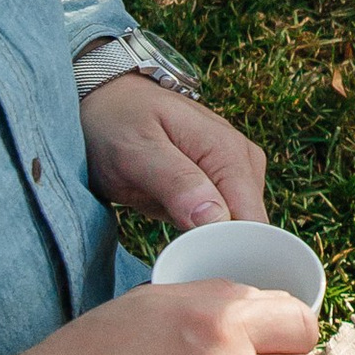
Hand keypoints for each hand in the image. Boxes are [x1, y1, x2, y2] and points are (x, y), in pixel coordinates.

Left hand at [80, 71, 266, 231]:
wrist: (104, 102)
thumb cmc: (115, 121)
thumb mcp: (135, 151)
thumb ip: (176, 182)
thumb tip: (217, 217)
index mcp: (228, 151)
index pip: (250, 219)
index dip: (223, 246)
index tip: (187, 252)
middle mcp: (243, 160)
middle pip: (247, 228)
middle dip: (212, 243)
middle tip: (166, 231)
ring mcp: (235, 172)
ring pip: (234, 228)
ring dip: (202, 235)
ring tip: (165, 215)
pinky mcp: (221, 183)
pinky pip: (220, 221)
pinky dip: (197, 227)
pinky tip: (172, 214)